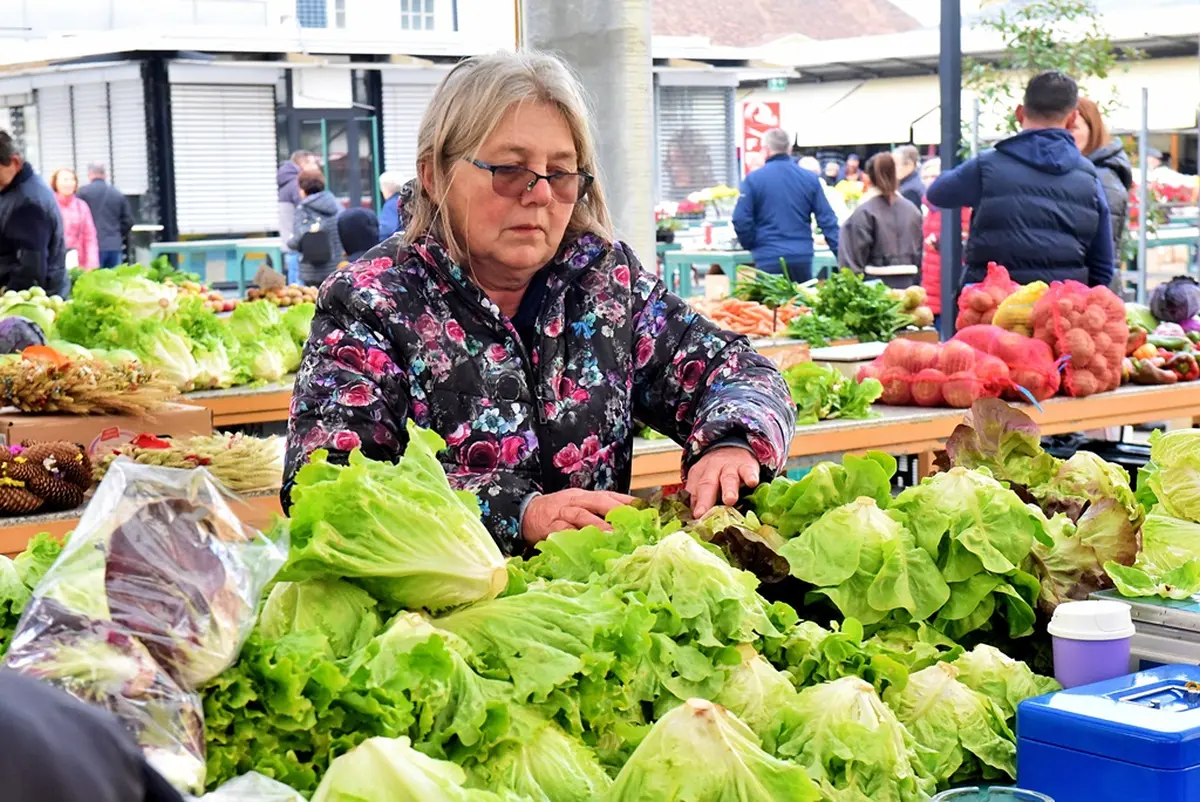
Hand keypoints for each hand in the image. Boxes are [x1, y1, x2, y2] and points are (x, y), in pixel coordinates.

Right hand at [521, 489, 635, 544]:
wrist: (526, 513)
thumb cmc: (558, 512)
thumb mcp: (578, 505)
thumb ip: (598, 513)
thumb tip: (626, 525)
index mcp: (585, 495)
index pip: (610, 495)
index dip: (627, 501)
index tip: (644, 510)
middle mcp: (576, 501)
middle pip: (599, 501)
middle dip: (616, 510)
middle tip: (632, 523)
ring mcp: (563, 513)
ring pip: (582, 516)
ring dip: (598, 526)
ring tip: (613, 536)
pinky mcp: (551, 527)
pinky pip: (564, 532)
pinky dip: (575, 538)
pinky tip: (586, 546)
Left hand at [687, 446, 760, 518]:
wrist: (732, 446)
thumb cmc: (716, 471)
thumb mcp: (702, 479)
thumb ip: (697, 497)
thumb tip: (693, 518)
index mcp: (699, 474)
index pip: (694, 490)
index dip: (694, 504)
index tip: (695, 516)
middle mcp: (712, 470)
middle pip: (708, 484)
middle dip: (706, 499)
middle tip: (703, 513)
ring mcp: (730, 467)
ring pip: (728, 478)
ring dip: (729, 489)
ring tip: (730, 500)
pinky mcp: (747, 465)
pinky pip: (748, 470)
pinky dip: (750, 476)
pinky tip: (752, 482)